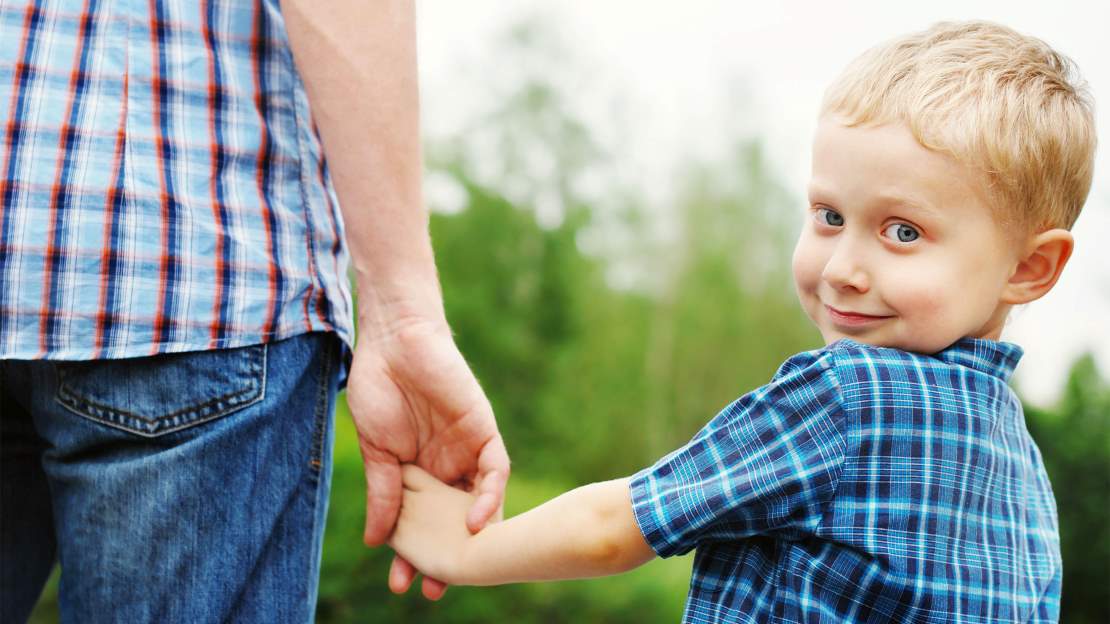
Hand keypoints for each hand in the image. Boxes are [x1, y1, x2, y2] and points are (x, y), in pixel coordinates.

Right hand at [346, 316, 509, 597]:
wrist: (393, 341)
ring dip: (475, 536)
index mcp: (420, 474)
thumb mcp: (377, 451)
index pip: (424, 523)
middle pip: (456, 521)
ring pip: (481, 503)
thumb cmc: (378, 389)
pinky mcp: (483, 431)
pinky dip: (490, 496)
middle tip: (435, 590)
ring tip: (461, 567)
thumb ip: (384, 494)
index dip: (416, 554)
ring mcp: (468, 451)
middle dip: (449, 555)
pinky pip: (496, 469)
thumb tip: (377, 542)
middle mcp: (448, 468)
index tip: (403, 583)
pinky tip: (478, 521)